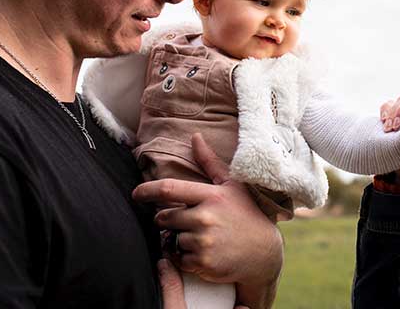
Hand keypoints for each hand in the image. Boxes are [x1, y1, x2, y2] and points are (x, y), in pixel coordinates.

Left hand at [133, 134, 282, 307]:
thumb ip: (209, 162)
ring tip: (201, 237)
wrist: (264, 252)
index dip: (146, 190)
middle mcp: (205, 217)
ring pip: (171, 238)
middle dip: (167, 219)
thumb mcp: (232, 186)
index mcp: (211, 196)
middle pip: (165, 216)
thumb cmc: (247, 214)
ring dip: (178, 238)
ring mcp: (204, 241)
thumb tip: (195, 136)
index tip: (136, 194)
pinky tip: (202, 251)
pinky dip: (184, 256)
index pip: (169, 189)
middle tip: (186, 221)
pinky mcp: (202, 262)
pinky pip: (178, 258)